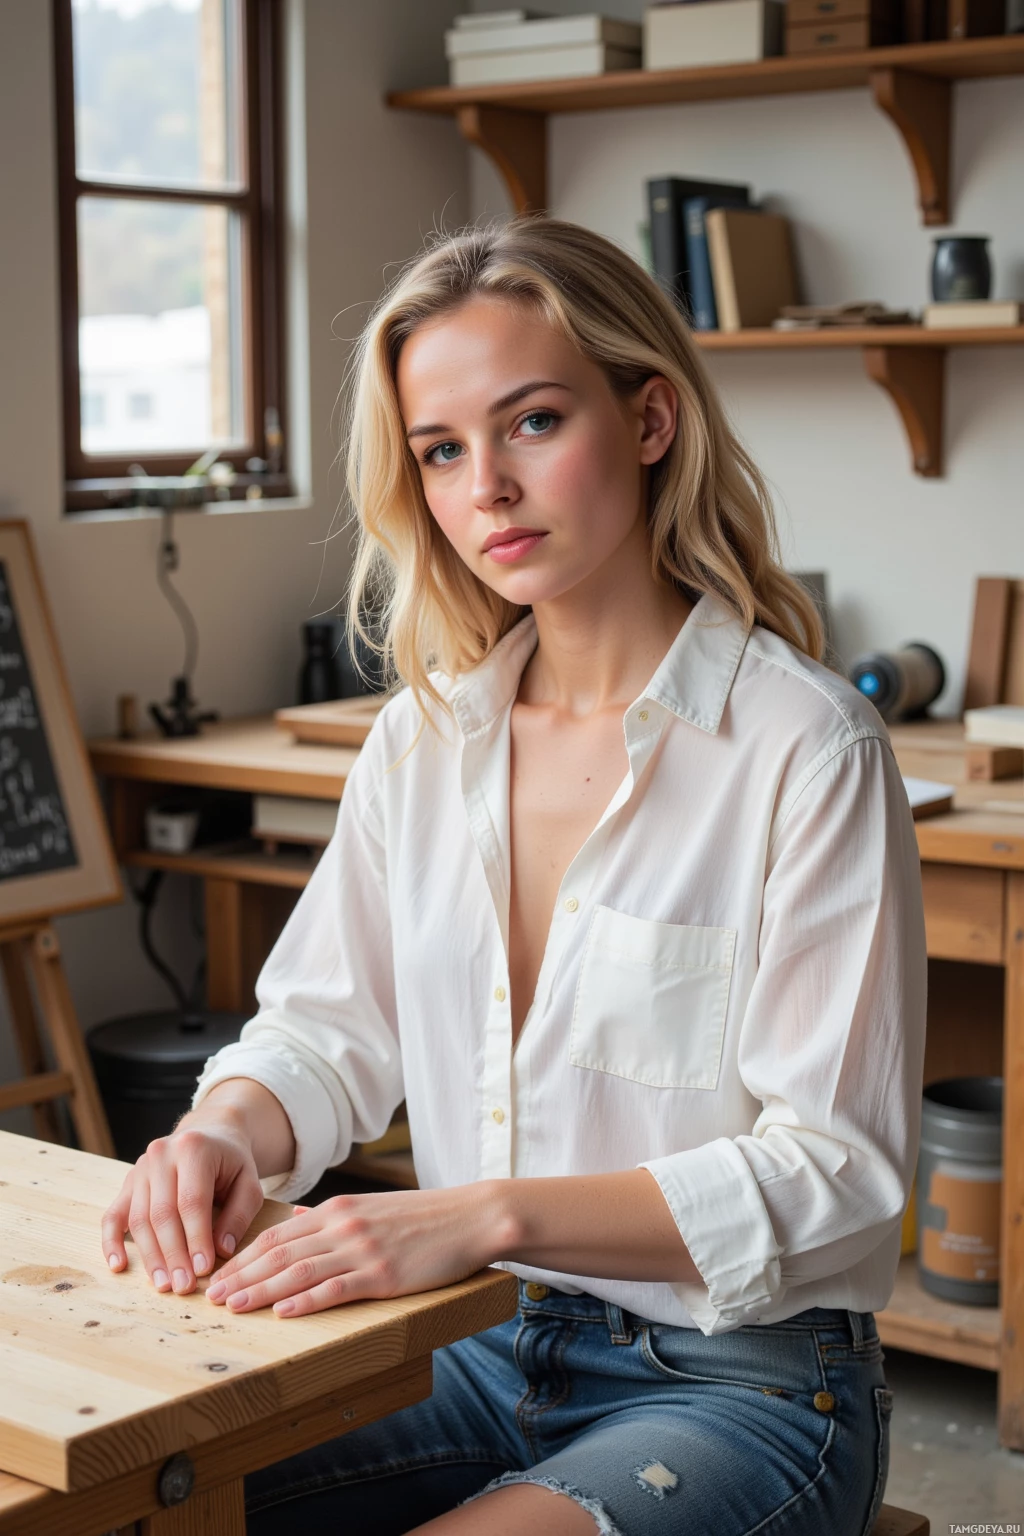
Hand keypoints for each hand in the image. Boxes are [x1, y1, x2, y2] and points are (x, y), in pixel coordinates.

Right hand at [101, 1120, 264, 1294]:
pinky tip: (119, 1265)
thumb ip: (238, 1215)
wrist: (208, 1134)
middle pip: (162, 1213)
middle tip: (182, 1286)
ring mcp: (140, 1167)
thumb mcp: (249, 1182)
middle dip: (173, 1254)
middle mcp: (162, 1154)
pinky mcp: (128, 1182)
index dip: (196, 1238)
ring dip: (150, 1256)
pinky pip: (113, 1215)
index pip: (192, 1201)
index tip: (203, 1270)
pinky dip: (112, 1241)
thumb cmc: (231, 1162)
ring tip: (163, 1284)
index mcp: (194, 1148)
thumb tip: (221, 1251)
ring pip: (139, 1218)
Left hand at [204, 1183, 496, 1317]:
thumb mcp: (372, 1209)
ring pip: (299, 1270)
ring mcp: (363, 1249)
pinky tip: (283, 1311)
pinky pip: (336, 1288)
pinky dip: (305, 1300)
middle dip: (241, 1275)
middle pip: (279, 1253)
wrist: (471, 1217)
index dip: (244, 1257)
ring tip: (233, 1306)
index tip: (219, 1276)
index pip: (278, 1235)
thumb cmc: (424, 1217)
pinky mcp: (384, 1274)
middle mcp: (343, 1225)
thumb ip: (334, 1217)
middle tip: (211, 1297)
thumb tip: (299, 1219)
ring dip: (261, 1290)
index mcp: (338, 1208)